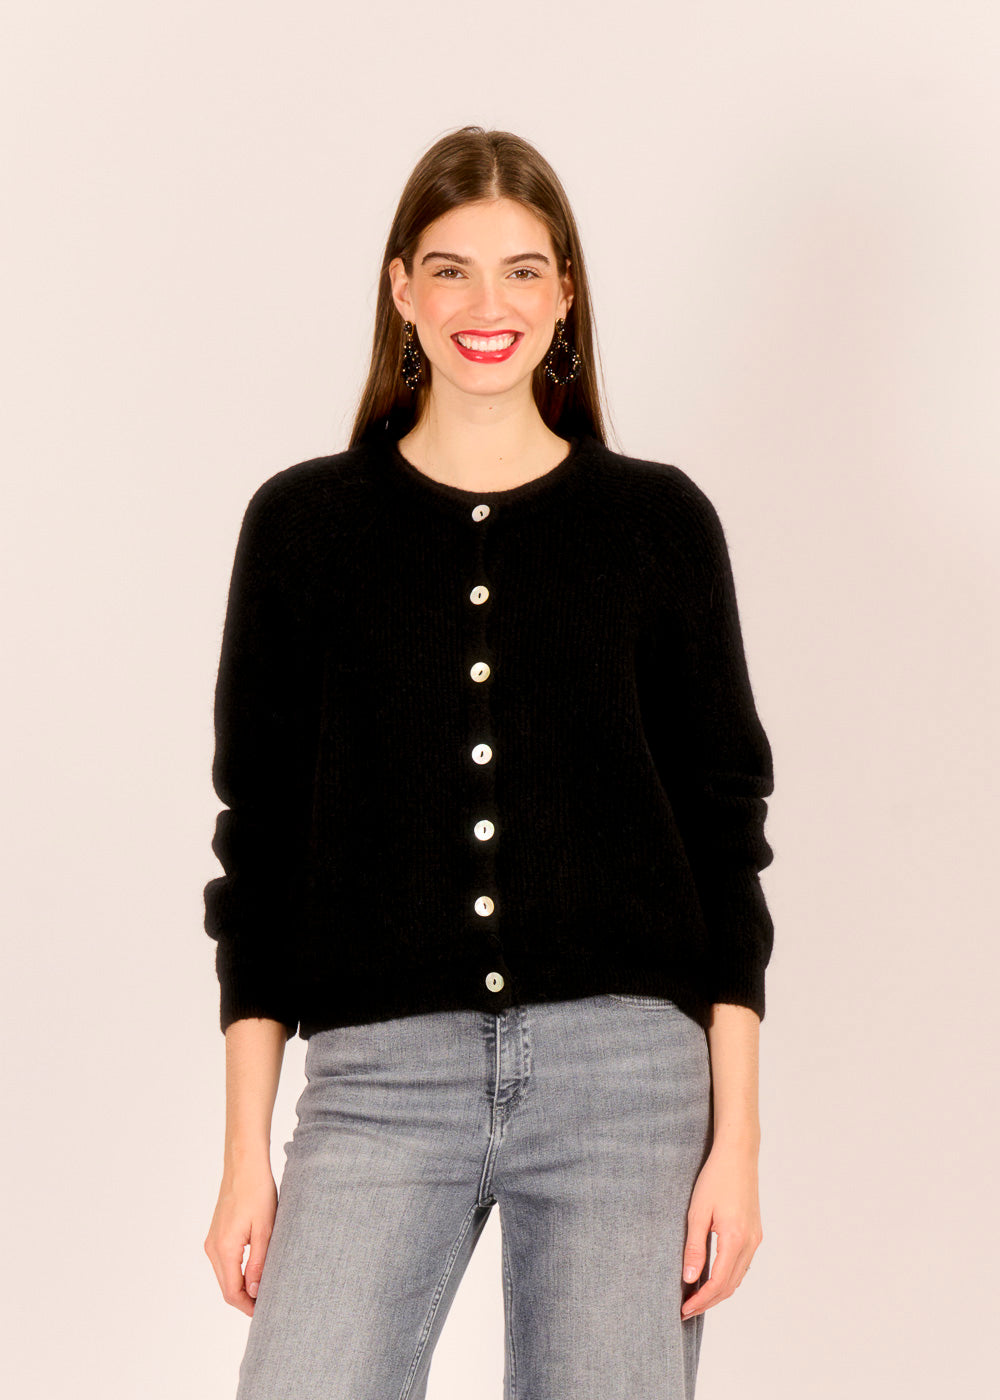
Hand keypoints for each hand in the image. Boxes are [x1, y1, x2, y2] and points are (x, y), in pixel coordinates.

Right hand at [204, 1156, 277, 1315]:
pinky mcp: (216, 1234)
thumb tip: (253, 1293)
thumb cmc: (258, 1192)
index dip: (248, 1307)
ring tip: (265, 1289)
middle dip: (245, 1300)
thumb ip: (258, 1263)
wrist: (245, 1165)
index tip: (266, 1313)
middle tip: (268, 1305)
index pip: (232, 1292)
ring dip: (241, 1287)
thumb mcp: (265, 1229)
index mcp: (224, 1248)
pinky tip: (255, 1271)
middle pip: (226, 1288)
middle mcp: (212, 1248)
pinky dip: (238, 1272)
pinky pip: (225, 1262)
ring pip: (225, 1276)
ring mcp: (212, 1241)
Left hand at [680, 1138, 761, 1319]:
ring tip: (697, 1296)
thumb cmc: (715, 1178)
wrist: (738, 1154)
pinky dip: (728, 1276)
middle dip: (709, 1301)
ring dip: (719, 1291)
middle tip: (687, 1309)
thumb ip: (695, 1247)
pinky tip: (713, 1275)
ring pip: (738, 1277)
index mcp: (735, 1239)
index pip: (718, 1283)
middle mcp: (750, 1243)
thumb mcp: (697, 1212)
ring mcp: (755, 1238)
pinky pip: (743, 1264)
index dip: (701, 1300)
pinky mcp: (755, 1232)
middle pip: (730, 1286)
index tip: (684, 1309)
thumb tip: (690, 1279)